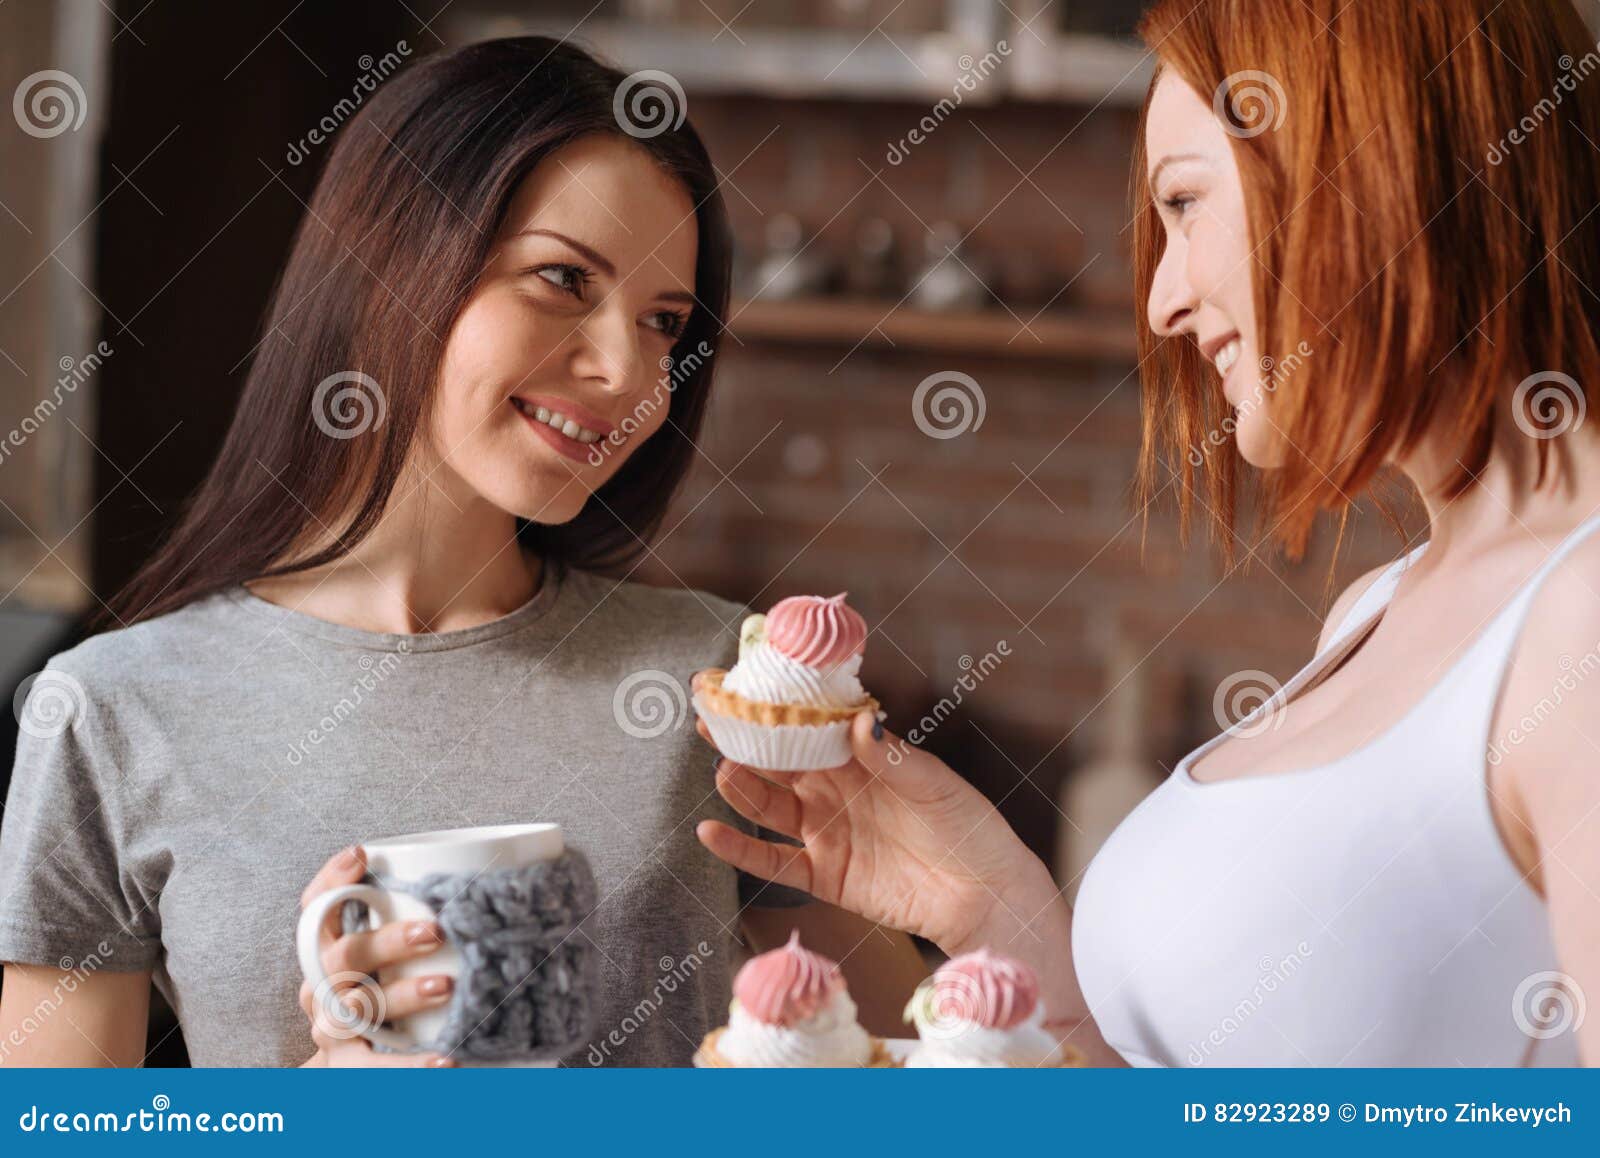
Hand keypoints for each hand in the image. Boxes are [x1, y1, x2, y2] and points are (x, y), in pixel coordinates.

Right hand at [296, 846, 457, 1067]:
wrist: (358, 1069)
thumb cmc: (387, 992)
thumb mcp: (392, 955)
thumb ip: (422, 919)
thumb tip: (502, 879)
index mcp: (330, 951)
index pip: (316, 909)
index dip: (331, 880)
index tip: (362, 854)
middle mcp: (322, 986)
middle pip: (341, 957)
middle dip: (387, 941)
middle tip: (435, 931)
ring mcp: (332, 1029)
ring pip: (356, 1008)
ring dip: (401, 995)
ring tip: (446, 987)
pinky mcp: (348, 1069)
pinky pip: (373, 1070)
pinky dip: (410, 1066)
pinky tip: (447, 1059)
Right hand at [692, 680, 1053, 955]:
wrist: (984, 897)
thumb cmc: (969, 828)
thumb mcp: (936, 785)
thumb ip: (894, 758)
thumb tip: (860, 721)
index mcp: (861, 757)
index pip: (810, 725)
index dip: (776, 706)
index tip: (740, 684)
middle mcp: (836, 789)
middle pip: (779, 761)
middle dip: (743, 739)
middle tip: (709, 716)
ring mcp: (826, 831)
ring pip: (770, 805)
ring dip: (742, 787)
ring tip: (723, 769)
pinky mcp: (823, 875)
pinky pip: (773, 862)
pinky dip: (740, 849)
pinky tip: (711, 832)